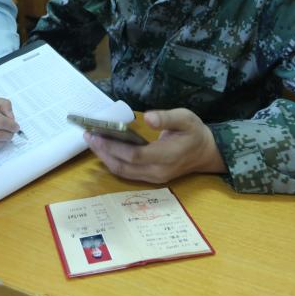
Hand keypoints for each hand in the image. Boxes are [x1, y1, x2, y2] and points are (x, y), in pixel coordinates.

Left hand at [84, 109, 225, 183]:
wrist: (206, 153)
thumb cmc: (195, 132)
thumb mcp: (186, 118)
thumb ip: (167, 118)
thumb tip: (147, 117)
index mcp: (167, 156)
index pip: (135, 155)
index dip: (114, 147)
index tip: (98, 134)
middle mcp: (158, 171)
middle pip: (124, 166)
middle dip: (103, 152)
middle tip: (88, 136)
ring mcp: (154, 177)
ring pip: (123, 172)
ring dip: (105, 158)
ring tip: (92, 141)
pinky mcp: (150, 178)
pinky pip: (127, 172)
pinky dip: (113, 161)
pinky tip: (104, 149)